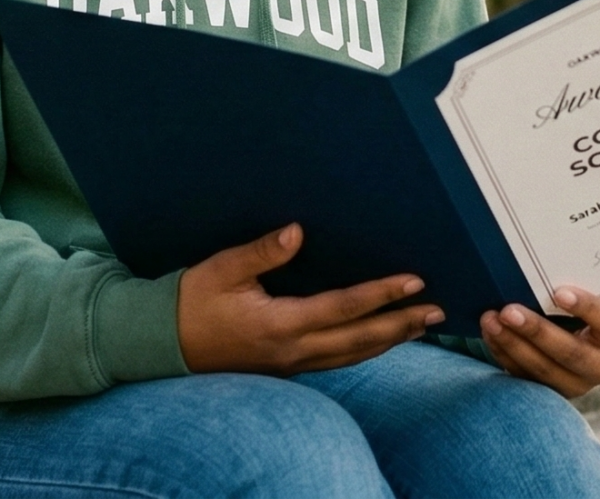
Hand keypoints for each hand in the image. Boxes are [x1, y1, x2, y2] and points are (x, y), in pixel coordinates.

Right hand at [177, 225, 439, 375]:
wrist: (161, 345)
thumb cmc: (190, 303)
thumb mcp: (221, 270)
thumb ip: (262, 252)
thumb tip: (297, 232)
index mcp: (280, 324)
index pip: (344, 309)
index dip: (382, 295)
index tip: (414, 282)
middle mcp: (292, 350)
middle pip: (360, 340)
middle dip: (401, 324)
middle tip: (438, 311)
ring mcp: (290, 364)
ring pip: (351, 355)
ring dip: (388, 340)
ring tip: (418, 326)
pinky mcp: (285, 367)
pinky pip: (335, 361)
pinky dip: (362, 349)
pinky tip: (375, 340)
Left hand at [482, 286, 599, 399]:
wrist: (565, 339)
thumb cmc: (572, 312)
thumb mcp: (578, 303)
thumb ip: (565, 293)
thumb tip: (538, 260)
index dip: (587, 308)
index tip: (559, 292)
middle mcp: (598, 366)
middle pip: (570, 352)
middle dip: (536, 331)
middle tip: (508, 311)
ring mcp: (573, 384)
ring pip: (543, 368)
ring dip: (512, 343)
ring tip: (490, 320)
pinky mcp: (547, 393)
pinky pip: (523, 376)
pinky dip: (503, 352)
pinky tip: (490, 333)